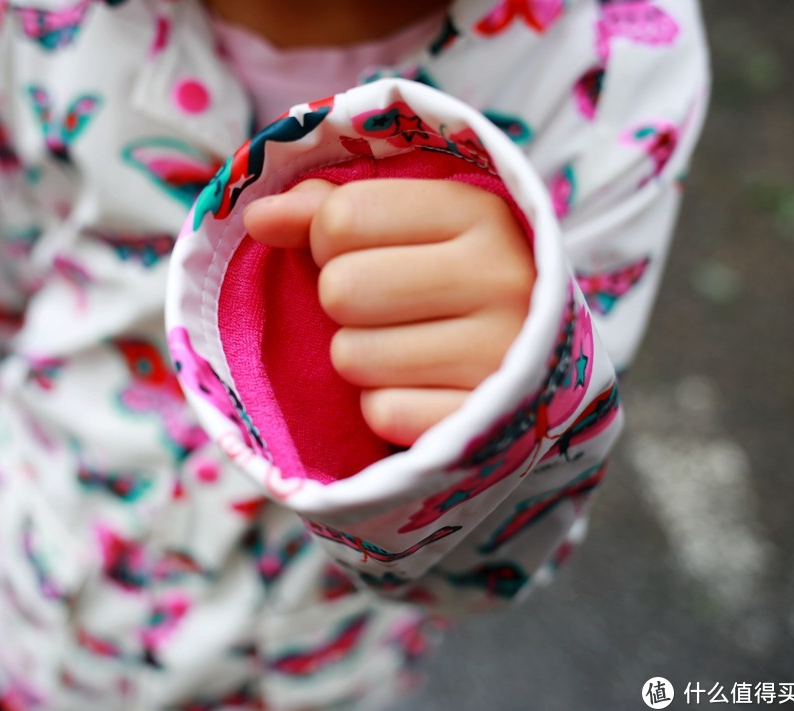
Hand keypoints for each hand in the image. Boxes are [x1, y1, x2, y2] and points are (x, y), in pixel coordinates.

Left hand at [243, 178, 534, 445]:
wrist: (536, 365)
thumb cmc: (451, 281)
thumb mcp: (406, 228)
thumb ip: (327, 209)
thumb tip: (257, 218)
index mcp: (479, 213)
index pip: (342, 217)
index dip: (326, 240)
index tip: (360, 252)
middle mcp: (500, 277)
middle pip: (341, 288)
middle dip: (342, 302)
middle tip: (383, 308)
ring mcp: (500, 354)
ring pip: (352, 355)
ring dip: (360, 357)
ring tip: (405, 349)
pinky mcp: (484, 419)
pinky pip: (380, 411)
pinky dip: (384, 406)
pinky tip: (422, 390)